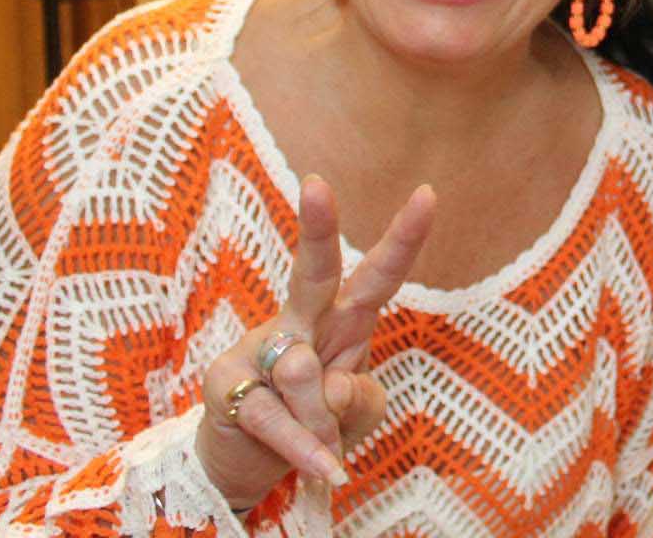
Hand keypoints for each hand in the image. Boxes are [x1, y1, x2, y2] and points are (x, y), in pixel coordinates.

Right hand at [194, 175, 434, 511]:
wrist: (247, 464)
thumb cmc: (314, 423)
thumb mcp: (357, 416)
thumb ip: (359, 401)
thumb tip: (334, 385)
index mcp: (343, 321)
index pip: (377, 275)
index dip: (403, 238)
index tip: (428, 193)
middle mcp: (302, 322)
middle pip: (313, 272)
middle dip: (317, 228)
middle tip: (317, 185)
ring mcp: (258, 348)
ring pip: (300, 369)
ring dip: (322, 423)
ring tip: (325, 451)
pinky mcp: (225, 384)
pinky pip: (274, 417)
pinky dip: (305, 448)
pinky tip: (325, 468)